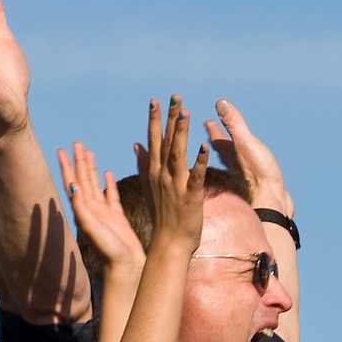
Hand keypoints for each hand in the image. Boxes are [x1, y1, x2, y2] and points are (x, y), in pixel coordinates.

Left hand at [59, 142, 143, 274]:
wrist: (126, 268)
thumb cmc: (108, 251)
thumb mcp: (92, 227)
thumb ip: (82, 207)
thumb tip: (72, 186)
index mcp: (84, 210)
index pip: (73, 183)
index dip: (67, 167)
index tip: (61, 150)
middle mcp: (91, 210)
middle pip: (83, 180)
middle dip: (79, 162)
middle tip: (77, 143)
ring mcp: (104, 214)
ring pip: (96, 185)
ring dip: (92, 169)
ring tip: (89, 152)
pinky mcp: (117, 218)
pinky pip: (111, 196)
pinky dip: (108, 183)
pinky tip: (107, 173)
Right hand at [140, 96, 207, 254]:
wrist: (169, 244)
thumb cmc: (163, 217)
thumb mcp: (150, 187)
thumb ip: (144, 163)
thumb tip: (137, 144)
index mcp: (154, 172)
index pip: (154, 141)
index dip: (154, 120)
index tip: (155, 100)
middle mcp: (162, 176)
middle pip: (165, 142)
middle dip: (168, 119)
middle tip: (174, 97)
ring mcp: (176, 186)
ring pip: (178, 155)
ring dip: (181, 134)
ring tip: (185, 113)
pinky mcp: (190, 197)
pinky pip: (196, 177)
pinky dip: (199, 162)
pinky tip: (204, 147)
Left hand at [204, 99, 290, 213]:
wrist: (272, 206)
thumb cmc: (258, 177)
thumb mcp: (245, 144)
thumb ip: (234, 125)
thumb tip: (220, 103)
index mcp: (229, 156)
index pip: (216, 138)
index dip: (211, 128)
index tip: (207, 122)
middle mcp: (234, 168)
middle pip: (222, 151)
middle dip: (217, 140)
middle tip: (211, 129)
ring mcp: (244, 180)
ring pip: (233, 164)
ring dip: (231, 154)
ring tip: (230, 149)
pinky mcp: (256, 190)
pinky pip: (247, 176)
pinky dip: (246, 171)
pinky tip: (250, 174)